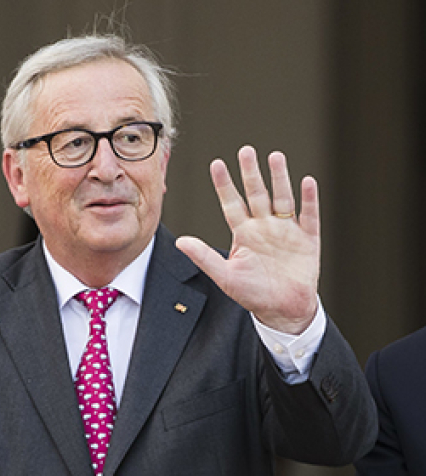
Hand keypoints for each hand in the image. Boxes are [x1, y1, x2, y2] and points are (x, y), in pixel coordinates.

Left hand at [176, 145, 319, 333]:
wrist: (282, 310)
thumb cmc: (252, 294)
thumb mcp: (225, 276)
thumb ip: (204, 257)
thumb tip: (180, 241)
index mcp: (243, 234)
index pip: (231, 203)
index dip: (224, 185)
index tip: (216, 164)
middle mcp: (264, 227)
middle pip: (257, 194)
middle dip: (251, 173)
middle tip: (245, 150)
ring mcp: (286, 231)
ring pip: (282, 199)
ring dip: (279, 179)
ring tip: (275, 157)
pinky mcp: (308, 240)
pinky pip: (309, 216)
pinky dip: (309, 199)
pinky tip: (306, 181)